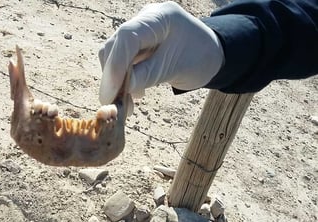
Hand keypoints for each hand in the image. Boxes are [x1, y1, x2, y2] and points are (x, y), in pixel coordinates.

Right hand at [98, 1, 223, 104]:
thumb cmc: (200, 58)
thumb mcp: (176, 69)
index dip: (115, 65)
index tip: (110, 93)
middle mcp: (144, 20)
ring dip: (115, 81)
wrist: (210, 54)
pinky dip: (122, 79)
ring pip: (113, 54)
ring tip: (127, 103)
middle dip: (112, 76)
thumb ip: (147, 75)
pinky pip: (120, 60)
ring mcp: (138, 31)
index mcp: (160, 18)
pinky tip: (133, 93)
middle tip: (116, 104)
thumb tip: (120, 89)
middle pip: (115, 45)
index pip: (127, 37)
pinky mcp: (135, 43)